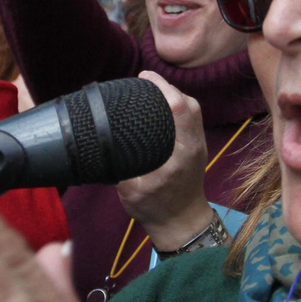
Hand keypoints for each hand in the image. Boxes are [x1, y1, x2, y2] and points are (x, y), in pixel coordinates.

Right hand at [116, 73, 214, 252]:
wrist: (181, 224)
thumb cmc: (156, 209)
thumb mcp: (132, 191)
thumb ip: (120, 165)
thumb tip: (101, 142)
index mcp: (181, 154)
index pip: (180, 110)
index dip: (163, 88)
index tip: (145, 77)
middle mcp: (194, 145)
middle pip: (189, 103)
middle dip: (168, 87)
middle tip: (145, 81)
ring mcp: (199, 145)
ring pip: (193, 108)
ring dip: (175, 95)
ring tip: (152, 89)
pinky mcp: (197, 147)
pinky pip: (192, 117)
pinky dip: (179, 105)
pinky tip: (162, 105)